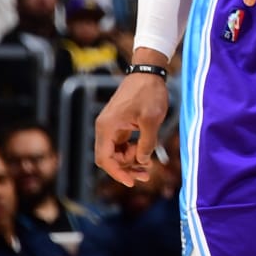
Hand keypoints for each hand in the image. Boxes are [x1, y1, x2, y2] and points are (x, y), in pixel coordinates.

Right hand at [94, 66, 169, 185]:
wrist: (148, 72)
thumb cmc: (149, 93)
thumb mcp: (151, 120)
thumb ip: (147, 143)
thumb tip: (143, 161)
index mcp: (107, 127)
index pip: (104, 159)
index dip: (117, 173)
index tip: (131, 182)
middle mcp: (105, 128)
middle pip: (110, 158)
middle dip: (126, 168)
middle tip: (146, 175)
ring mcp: (111, 126)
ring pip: (117, 152)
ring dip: (130, 161)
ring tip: (149, 166)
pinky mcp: (119, 124)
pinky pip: (122, 144)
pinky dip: (132, 151)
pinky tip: (145, 153)